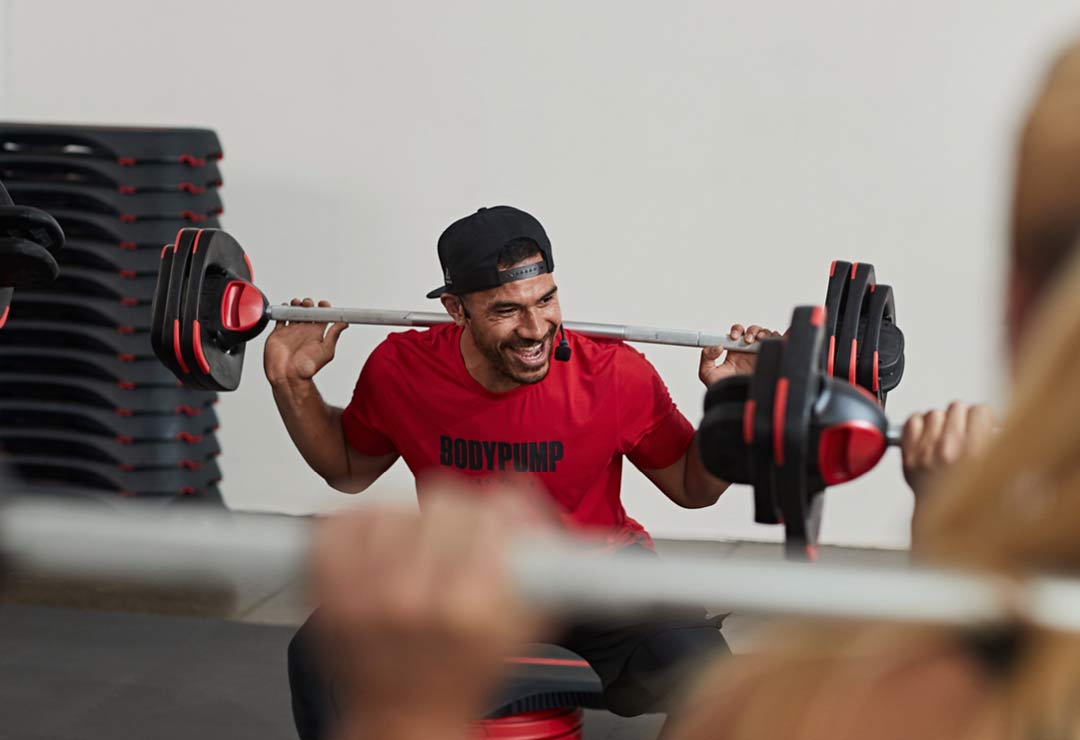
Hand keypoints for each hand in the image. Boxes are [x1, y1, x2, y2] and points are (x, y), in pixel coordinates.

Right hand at [263, 298, 347, 385]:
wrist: (287, 376)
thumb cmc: (306, 369)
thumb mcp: (326, 351)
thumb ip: (334, 335)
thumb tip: (345, 323)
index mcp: (316, 334)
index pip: (322, 316)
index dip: (323, 308)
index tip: (323, 304)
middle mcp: (304, 332)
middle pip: (308, 312)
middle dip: (308, 304)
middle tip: (307, 304)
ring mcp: (291, 331)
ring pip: (294, 313)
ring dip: (296, 305)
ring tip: (296, 304)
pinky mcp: (279, 333)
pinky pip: (280, 318)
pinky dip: (282, 311)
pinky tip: (285, 308)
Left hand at [312, 486, 545, 739]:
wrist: (406, 717)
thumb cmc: (462, 674)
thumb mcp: (524, 625)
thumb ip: (538, 557)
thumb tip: (523, 493)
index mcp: (471, 608)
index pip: (489, 512)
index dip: (498, 514)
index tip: (496, 524)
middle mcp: (414, 599)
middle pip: (443, 503)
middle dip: (458, 518)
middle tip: (458, 543)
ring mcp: (363, 594)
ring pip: (394, 507)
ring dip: (410, 522)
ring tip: (418, 553)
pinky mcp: (327, 589)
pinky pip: (344, 522)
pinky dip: (363, 527)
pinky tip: (381, 550)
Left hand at [699, 324, 779, 386]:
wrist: (739, 404)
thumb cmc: (725, 391)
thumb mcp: (708, 373)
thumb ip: (706, 357)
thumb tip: (716, 346)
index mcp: (734, 353)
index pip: (736, 334)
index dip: (736, 331)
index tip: (733, 337)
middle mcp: (748, 353)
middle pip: (752, 331)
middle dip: (750, 331)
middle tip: (747, 340)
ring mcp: (761, 355)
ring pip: (765, 334)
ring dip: (762, 333)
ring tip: (757, 341)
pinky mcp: (771, 359)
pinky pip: (778, 343)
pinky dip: (776, 337)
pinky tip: (770, 342)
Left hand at [901, 403, 995, 497]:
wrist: (943, 519)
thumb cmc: (970, 498)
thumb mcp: (998, 473)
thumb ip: (1001, 446)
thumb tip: (998, 423)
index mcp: (976, 454)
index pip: (980, 411)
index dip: (983, 416)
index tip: (982, 423)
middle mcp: (949, 450)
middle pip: (956, 407)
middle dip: (963, 417)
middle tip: (965, 430)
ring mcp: (925, 452)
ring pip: (934, 413)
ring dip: (941, 421)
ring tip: (946, 435)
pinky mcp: (908, 456)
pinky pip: (912, 421)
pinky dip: (919, 424)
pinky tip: (928, 435)